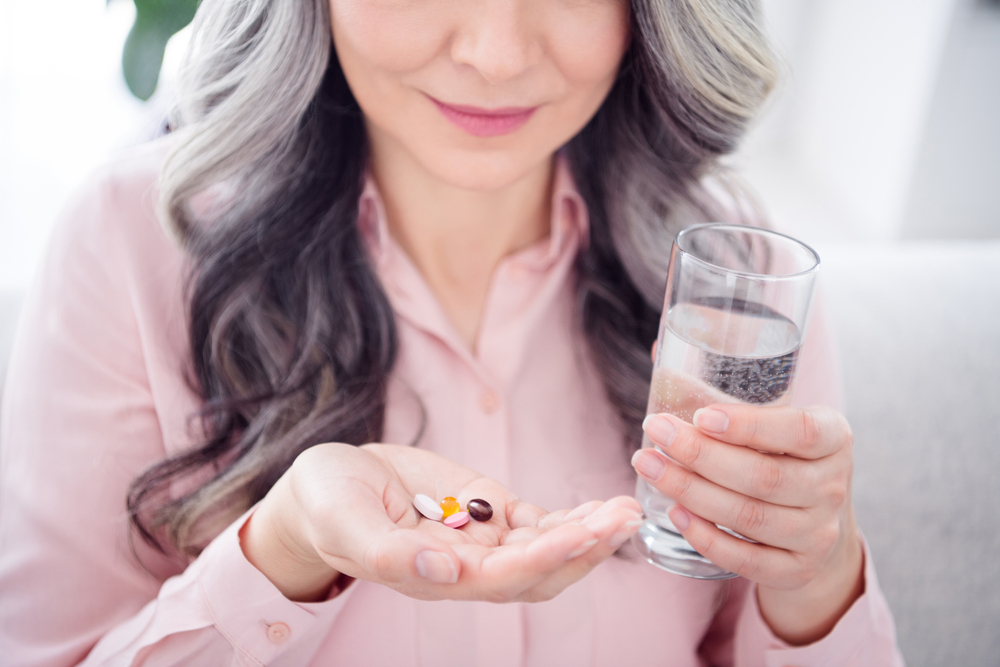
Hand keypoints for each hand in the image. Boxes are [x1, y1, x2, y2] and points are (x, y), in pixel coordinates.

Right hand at [242, 443, 642, 603]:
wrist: (330, 484)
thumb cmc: (328, 506)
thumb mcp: (345, 523)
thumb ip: (388, 553)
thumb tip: (444, 573)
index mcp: (436, 577)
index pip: (501, 579)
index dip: (541, 560)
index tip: (578, 535)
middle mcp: (468, 567)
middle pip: (540, 571)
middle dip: (585, 549)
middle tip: (624, 520)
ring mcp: (482, 539)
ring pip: (548, 547)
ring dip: (590, 532)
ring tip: (628, 509)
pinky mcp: (488, 511)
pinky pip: (539, 521)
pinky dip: (573, 515)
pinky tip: (604, 504)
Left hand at [631, 404, 863, 643]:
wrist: (816, 522)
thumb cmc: (781, 456)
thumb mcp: (771, 420)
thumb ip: (722, 392)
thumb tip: (659, 360)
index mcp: (835, 438)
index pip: (801, 431)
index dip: (751, 426)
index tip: (701, 416)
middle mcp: (833, 487)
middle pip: (764, 476)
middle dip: (700, 455)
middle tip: (655, 432)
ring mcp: (818, 533)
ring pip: (749, 516)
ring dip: (691, 491)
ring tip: (648, 465)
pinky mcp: (797, 569)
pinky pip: (746, 559)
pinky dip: (706, 537)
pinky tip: (674, 512)